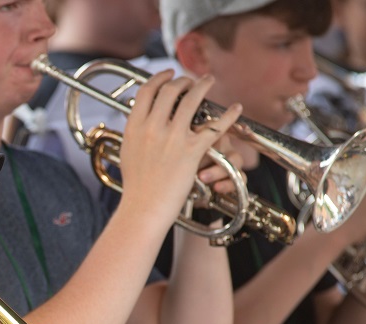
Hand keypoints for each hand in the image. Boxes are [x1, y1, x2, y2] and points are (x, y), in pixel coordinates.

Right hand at [118, 71, 242, 228]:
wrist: (143, 208)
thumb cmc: (136, 186)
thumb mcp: (128, 153)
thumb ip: (135, 132)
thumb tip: (141, 119)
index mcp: (134, 127)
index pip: (147, 91)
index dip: (160, 78)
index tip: (169, 74)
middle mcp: (152, 128)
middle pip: (170, 90)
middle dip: (184, 80)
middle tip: (192, 79)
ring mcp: (172, 138)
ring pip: (192, 100)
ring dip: (203, 86)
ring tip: (209, 81)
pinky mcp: (191, 151)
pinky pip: (214, 127)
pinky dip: (228, 115)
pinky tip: (236, 109)